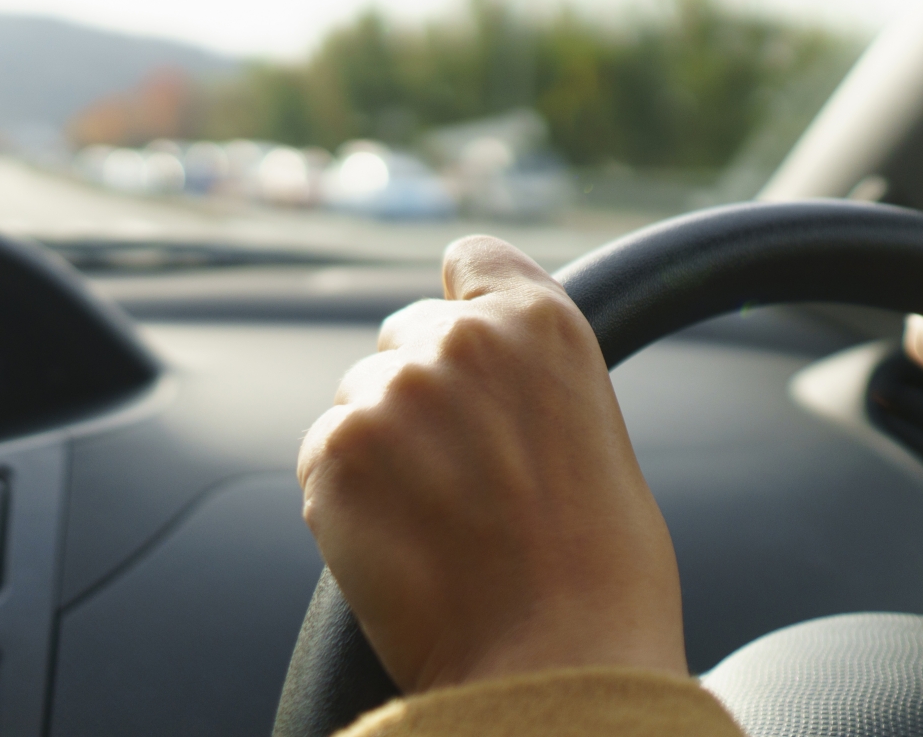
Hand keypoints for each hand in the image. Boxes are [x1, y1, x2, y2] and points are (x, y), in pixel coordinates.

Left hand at [297, 235, 686, 692]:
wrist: (558, 662)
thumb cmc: (599, 571)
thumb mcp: (594, 428)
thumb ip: (530, 374)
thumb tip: (480, 374)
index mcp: (542, 321)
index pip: (470, 260)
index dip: (464, 304)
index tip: (466, 341)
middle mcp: (461, 340)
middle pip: (405, 336)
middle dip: (421, 391)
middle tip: (461, 475)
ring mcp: (391, 392)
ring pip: (360, 397)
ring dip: (381, 445)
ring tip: (438, 521)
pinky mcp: (334, 453)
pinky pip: (322, 457)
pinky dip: (347, 497)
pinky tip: (401, 544)